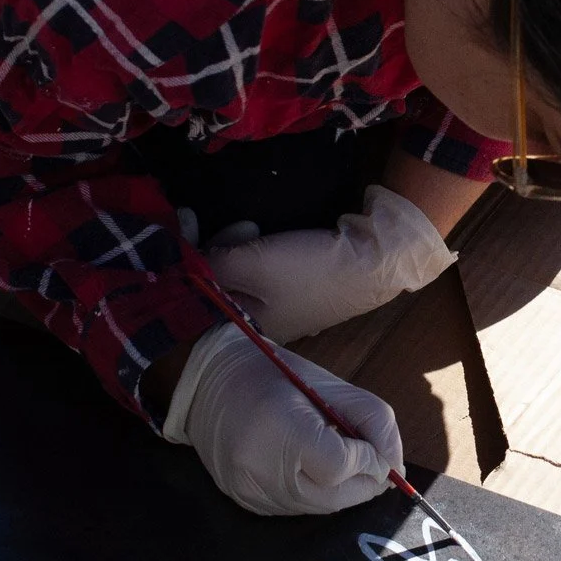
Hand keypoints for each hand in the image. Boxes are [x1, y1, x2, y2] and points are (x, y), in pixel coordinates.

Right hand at [161, 323, 403, 515]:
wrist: (208, 383)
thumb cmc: (275, 376)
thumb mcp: (332, 385)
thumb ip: (375, 423)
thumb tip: (396, 469)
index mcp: (281, 428)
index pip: (342, 466)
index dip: (368, 461)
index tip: (374, 450)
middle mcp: (260, 466)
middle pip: (335, 497)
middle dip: (362, 482)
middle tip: (368, 462)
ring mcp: (249, 489)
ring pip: (319, 509)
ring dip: (340, 491)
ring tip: (337, 462)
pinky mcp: (245, 501)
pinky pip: (296, 510)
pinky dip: (314, 494)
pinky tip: (308, 470)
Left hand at [201, 185, 454, 341]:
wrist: (376, 259)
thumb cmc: (308, 268)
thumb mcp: (250, 264)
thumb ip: (209, 266)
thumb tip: (184, 263)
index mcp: (246, 333)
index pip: (199, 299)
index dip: (191, 262)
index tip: (190, 229)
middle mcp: (262, 329)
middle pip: (219, 288)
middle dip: (218, 252)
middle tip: (239, 228)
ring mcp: (283, 313)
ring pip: (240, 279)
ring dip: (237, 248)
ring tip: (252, 227)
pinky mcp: (299, 295)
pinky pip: (261, 276)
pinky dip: (256, 255)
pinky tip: (261, 238)